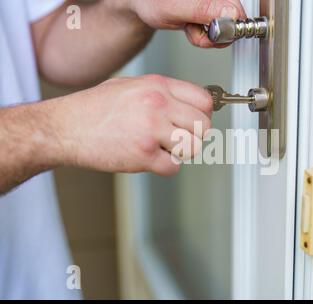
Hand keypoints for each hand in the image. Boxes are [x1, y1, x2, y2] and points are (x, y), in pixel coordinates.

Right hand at [54, 75, 212, 175]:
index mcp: (158, 86)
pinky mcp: (143, 155)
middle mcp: (158, 105)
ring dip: (180, 152)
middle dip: (194, 136)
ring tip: (161, 147)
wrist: (65, 128)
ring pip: (193, 148)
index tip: (196, 122)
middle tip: (179, 138)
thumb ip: (163, 92)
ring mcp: (151, 130)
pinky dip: (163, 167)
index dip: (204, 114)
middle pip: (204, 126)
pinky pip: (173, 167)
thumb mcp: (132, 85)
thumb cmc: (95, 108)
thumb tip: (191, 105)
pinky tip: (147, 157)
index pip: (205, 101)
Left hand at [122, 0, 246, 46]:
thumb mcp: (175, 8)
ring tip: (189, 26)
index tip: (209, 32)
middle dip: (214, 34)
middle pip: (233, 21)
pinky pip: (216, 30)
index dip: (226, 28)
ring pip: (225, 29)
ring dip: (206, 36)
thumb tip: (231, 14)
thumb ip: (203, 10)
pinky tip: (191, 26)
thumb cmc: (153, 0)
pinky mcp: (211, 10)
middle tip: (193, 28)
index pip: (237, 12)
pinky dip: (202, 34)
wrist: (143, 3)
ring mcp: (213, 4)